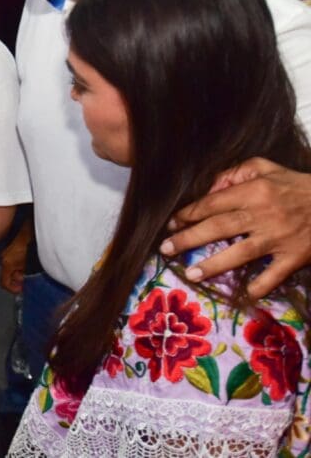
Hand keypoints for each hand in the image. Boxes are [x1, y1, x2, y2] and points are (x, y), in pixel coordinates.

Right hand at [0, 223, 30, 293]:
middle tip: (28, 279)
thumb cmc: (32, 242)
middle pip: (8, 276)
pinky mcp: (12, 249)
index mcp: (7, 263)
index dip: (13, 289)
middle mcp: (4, 258)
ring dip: (20, 272)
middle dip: (18, 280)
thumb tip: (25, 282)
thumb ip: (26, 275)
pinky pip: (14, 262)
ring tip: (31, 270)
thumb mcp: (31, 264)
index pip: (4, 283)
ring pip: (11, 269)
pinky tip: (30, 263)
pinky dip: (20, 265)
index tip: (22, 289)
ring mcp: (7, 252)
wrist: (33, 227)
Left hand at [162, 157, 310, 297]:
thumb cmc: (297, 185)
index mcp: (254, 190)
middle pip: (218, 228)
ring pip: (239, 253)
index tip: (171, 223)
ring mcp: (279, 237)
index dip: (188, 214)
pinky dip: (259, 286)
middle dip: (188, 239)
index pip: (212, 203)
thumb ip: (235, 173)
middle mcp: (262, 214)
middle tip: (166, 249)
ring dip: (212, 265)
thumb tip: (209, 188)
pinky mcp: (295, 256)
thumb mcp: (266, 168)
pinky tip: (243, 296)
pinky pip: (273, 275)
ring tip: (190, 273)